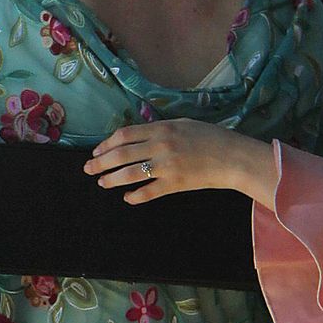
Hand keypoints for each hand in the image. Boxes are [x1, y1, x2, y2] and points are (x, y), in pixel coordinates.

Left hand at [85, 120, 262, 203]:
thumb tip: (135, 138)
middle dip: (101, 163)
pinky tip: (127, 198)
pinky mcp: (175, 184)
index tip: (97, 152)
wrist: (233, 157)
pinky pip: (148, 192)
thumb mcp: (183, 124)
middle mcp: (160, 146)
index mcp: (161, 128)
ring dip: (112, 179)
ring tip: (102, 183)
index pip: (124, 136)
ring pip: (130, 174)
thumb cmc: (210, 138)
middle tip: (88, 169)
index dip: (106, 144)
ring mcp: (167, 166)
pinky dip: (135, 196)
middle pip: (121, 155)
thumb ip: (159, 130)